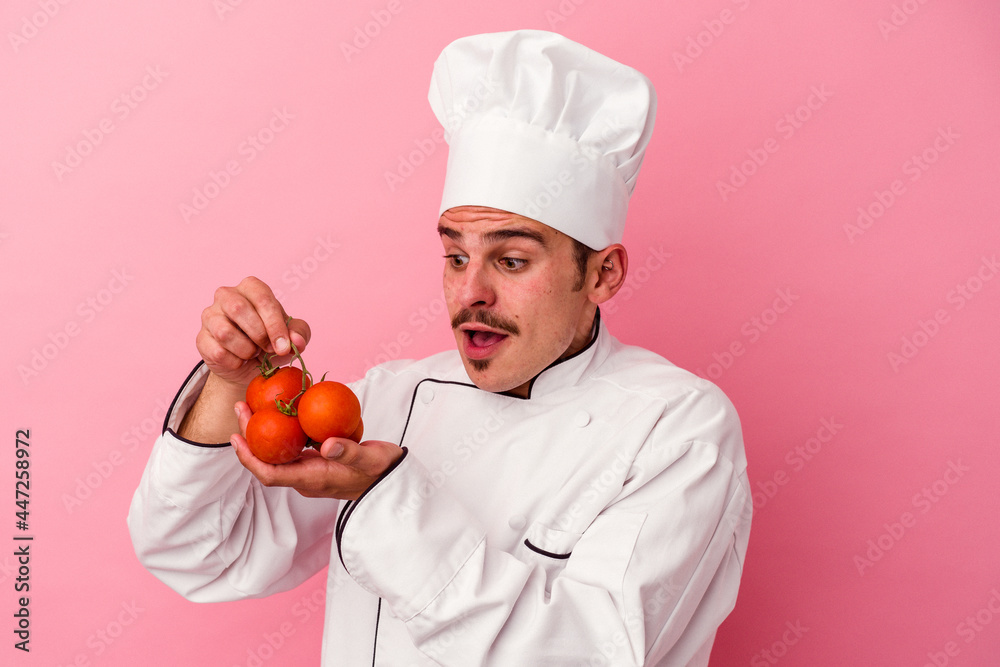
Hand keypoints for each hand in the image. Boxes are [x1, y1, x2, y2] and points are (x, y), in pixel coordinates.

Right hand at [196, 276, 310, 387]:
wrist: (249, 367)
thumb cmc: (270, 342)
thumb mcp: (291, 337)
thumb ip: (300, 334)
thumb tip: (297, 341)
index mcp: (251, 288)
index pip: (262, 298)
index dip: (274, 325)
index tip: (283, 347)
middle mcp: (226, 295)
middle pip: (238, 308)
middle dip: (259, 334)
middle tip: (268, 349)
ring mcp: (210, 315)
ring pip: (224, 332)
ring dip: (245, 349)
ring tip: (252, 353)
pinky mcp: (201, 338)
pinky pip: (216, 351)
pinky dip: (234, 361)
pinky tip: (239, 360)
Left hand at [230, 401, 403, 499]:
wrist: (393, 478)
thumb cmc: (383, 471)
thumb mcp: (371, 459)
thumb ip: (350, 452)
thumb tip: (326, 445)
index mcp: (313, 479)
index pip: (271, 475)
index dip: (250, 459)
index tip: (236, 438)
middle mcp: (306, 477)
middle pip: (268, 461)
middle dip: (250, 437)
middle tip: (241, 408)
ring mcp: (310, 470)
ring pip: (278, 453)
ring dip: (263, 432)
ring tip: (254, 406)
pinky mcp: (317, 461)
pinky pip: (292, 447)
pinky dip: (282, 430)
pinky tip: (283, 411)